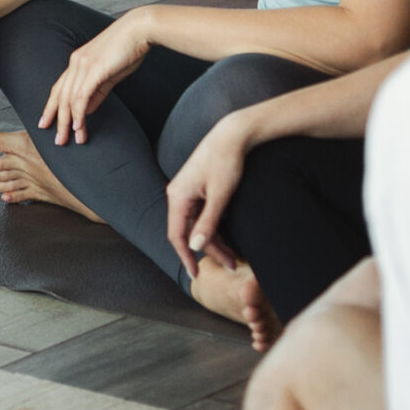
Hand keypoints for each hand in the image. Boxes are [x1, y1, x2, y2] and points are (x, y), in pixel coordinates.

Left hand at [40, 12, 152, 144]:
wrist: (139, 30)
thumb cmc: (127, 50)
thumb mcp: (109, 74)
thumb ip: (97, 92)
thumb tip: (86, 110)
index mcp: (77, 62)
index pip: (59, 88)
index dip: (51, 107)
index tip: (46, 123)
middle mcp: (75, 63)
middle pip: (59, 96)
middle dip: (55, 119)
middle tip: (56, 140)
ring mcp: (83, 65)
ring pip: (68, 99)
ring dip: (67, 122)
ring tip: (67, 139)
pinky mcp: (94, 70)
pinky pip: (81, 96)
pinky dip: (78, 113)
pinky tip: (77, 126)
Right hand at [166, 111, 251, 278]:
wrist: (233, 135)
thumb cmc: (227, 162)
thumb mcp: (220, 196)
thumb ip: (207, 223)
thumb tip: (195, 247)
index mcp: (178, 197)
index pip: (176, 235)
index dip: (186, 256)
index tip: (196, 274)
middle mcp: (177, 195)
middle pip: (188, 231)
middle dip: (208, 251)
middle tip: (230, 265)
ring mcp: (186, 191)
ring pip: (195, 224)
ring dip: (213, 241)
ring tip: (233, 256)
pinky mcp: (196, 188)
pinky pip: (200, 214)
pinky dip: (212, 228)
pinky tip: (226, 237)